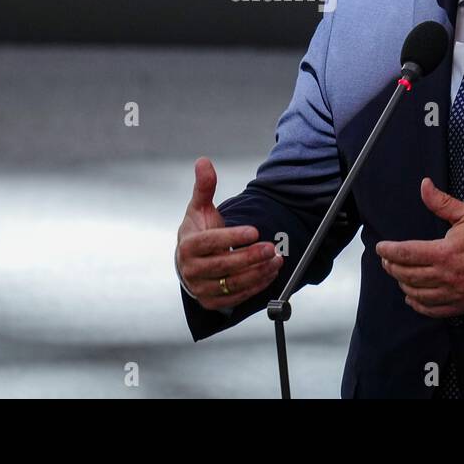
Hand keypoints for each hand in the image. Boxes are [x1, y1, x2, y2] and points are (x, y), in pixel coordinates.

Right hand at [175, 156, 284, 311]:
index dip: (232, 237)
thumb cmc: (197, 232)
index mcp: (188, 246)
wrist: (188, 261)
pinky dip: (256, 286)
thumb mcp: (199, 208)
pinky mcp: (212, 301)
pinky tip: (270, 273)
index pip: (209, 243)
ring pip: (232, 283)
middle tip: (271, 247)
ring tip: (276, 259)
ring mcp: (201, 287)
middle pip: (223, 265)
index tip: (254, 231)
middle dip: (250, 257)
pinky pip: (237, 296)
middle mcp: (191, 270)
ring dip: (257, 272)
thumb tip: (204, 162)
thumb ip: (204, 187)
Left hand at [375, 177, 463, 316]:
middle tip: (387, 259)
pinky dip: (417, 304)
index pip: (406, 253)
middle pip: (406, 274)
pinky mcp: (460, 306)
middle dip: (391, 266)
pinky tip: (412, 296)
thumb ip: (442, 202)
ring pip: (415, 292)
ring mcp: (452, 293)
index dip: (388, 251)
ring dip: (402, 283)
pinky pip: (431, 310)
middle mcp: (446, 275)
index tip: (381, 248)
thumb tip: (424, 186)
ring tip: (398, 273)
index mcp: (445, 252)